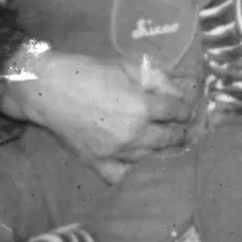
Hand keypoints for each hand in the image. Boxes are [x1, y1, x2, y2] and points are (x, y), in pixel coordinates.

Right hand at [1, 51, 191, 172]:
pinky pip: (123, 177)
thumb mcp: (126, 65)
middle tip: (189, 133)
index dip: (186, 110)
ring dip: (166, 154)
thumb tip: (176, 90)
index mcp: (142, 105)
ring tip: (173, 150)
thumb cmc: (88, 71)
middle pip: (169, 138)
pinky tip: (144, 169)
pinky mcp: (98, 163)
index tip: (191, 111)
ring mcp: (117, 152)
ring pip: (151, 159)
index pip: (175, 111)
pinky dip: (135, 174)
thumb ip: (155, 77)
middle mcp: (134, 133)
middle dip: (182, 134)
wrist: (49, 90)